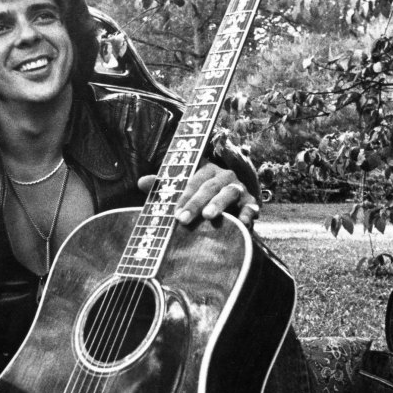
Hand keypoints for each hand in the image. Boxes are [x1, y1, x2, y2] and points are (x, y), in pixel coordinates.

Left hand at [138, 161, 259, 226]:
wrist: (226, 210)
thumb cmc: (198, 198)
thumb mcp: (181, 192)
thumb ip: (165, 187)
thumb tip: (141, 182)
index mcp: (206, 170)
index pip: (193, 180)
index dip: (183, 196)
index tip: (173, 213)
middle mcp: (223, 176)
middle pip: (209, 187)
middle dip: (195, 203)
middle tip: (182, 219)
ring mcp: (238, 188)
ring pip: (229, 192)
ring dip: (218, 204)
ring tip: (208, 217)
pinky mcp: (251, 202)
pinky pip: (251, 206)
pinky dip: (248, 213)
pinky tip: (242, 222)